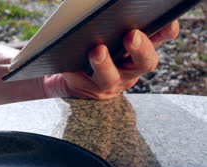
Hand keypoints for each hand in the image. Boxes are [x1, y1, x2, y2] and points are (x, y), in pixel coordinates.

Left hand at [42, 21, 179, 98]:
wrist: (77, 79)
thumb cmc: (102, 48)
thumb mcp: (116, 35)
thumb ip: (125, 24)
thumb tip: (120, 5)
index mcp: (142, 48)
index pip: (161, 38)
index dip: (167, 32)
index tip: (168, 23)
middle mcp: (131, 68)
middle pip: (144, 62)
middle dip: (140, 48)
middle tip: (132, 35)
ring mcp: (111, 81)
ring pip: (109, 76)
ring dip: (103, 63)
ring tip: (97, 51)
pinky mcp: (88, 87)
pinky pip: (81, 80)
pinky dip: (74, 71)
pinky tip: (68, 60)